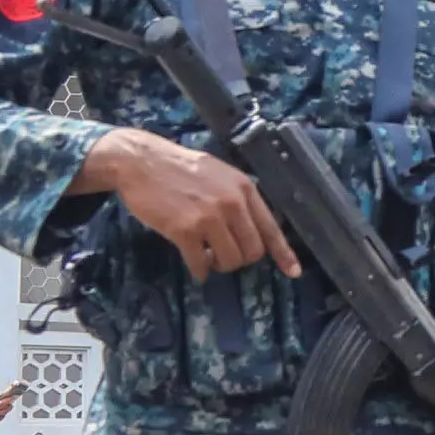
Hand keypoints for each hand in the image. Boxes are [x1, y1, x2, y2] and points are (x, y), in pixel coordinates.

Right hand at [82, 129, 294, 279]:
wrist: (141, 162)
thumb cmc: (180, 168)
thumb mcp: (219, 174)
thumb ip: (238, 197)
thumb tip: (253, 228)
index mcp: (244, 188)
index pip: (271, 228)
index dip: (283, 254)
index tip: (293, 272)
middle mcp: (231, 203)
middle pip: (252, 251)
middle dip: (240, 259)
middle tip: (224, 255)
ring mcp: (209, 218)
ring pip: (230, 261)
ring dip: (220, 266)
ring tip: (208, 256)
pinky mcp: (184, 230)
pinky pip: (201, 264)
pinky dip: (200, 271)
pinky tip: (196, 266)